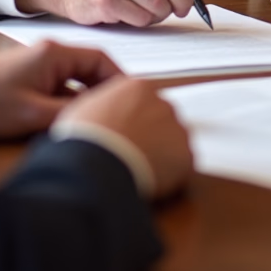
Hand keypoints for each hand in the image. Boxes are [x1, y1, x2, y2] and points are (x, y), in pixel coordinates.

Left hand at [0, 41, 121, 138]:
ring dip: (86, 98)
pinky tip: (69, 121)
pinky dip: (69, 101)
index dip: (120, 80)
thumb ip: (71, 113)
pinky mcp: (29, 77)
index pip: (102, 59)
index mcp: (54, 53)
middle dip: (106, 90)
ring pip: (75, 80)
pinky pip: (60, 86)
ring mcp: (38, 64)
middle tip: (119, 112)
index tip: (132, 98)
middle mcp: (49, 53)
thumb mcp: (33, 115)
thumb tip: (100, 116)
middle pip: (91, 68)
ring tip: (96, 120)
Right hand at [54, 76, 192, 198]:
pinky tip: (150, 182)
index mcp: (138, 88)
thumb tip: (103, 113)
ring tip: (138, 170)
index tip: (124, 135)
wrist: (98, 167)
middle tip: (130, 154)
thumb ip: (104, 104)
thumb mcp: (84, 109)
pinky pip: (180, 165)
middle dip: (149, 135)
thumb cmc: (86, 140)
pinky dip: (170, 174)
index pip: (142, 100)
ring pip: (172, 141)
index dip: (131, 120)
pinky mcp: (186, 156)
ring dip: (161, 153)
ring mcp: (178, 129)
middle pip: (160, 119)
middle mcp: (163, 104)